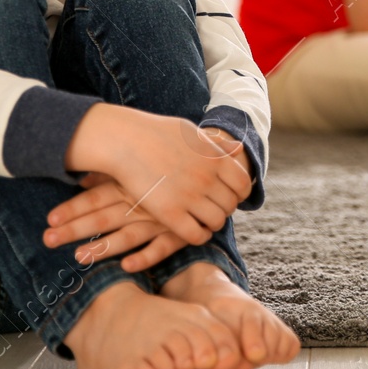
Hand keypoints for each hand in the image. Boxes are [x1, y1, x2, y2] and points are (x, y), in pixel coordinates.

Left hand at [44, 172, 183, 271]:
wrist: (215, 168)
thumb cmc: (169, 169)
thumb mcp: (140, 168)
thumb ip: (111, 175)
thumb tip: (81, 179)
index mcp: (131, 183)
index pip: (96, 197)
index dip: (72, 208)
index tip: (49, 219)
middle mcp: (142, 201)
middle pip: (103, 217)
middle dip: (74, 229)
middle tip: (48, 240)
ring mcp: (160, 218)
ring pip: (127, 235)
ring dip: (103, 246)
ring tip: (79, 257)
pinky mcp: (179, 232)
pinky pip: (161, 247)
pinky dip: (145, 257)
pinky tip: (127, 266)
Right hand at [64, 106, 251, 259]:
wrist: (124, 141)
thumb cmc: (155, 133)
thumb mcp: (191, 132)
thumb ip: (216, 143)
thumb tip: (239, 147)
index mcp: (215, 158)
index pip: (243, 184)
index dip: (239, 193)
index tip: (229, 195)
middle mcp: (207, 178)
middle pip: (230, 204)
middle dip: (224, 208)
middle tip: (213, 207)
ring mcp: (189, 196)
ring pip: (217, 221)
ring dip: (212, 222)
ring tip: (202, 219)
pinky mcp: (170, 213)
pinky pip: (196, 235)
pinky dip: (198, 235)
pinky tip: (192, 229)